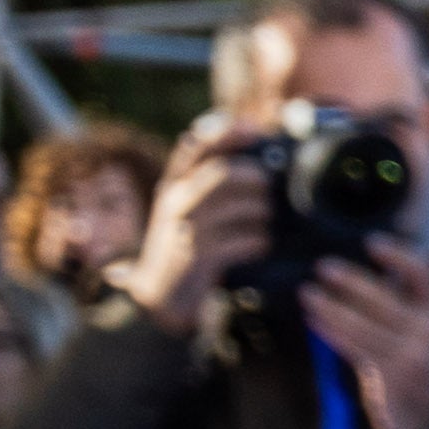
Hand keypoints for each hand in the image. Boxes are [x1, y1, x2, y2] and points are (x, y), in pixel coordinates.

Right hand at [118, 123, 268, 337]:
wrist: (158, 299)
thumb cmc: (183, 247)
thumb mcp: (186, 211)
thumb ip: (209, 183)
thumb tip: (258, 158)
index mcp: (173, 186)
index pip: (196, 147)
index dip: (227, 132)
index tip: (254, 128)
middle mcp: (176, 204)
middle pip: (225, 174)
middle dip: (257, 178)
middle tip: (270, 190)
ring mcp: (186, 232)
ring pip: (240, 208)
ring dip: (262, 214)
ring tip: (266, 222)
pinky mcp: (198, 260)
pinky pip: (243, 242)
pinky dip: (259, 242)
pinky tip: (260, 246)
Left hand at [296, 237, 428, 428]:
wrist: (424, 414)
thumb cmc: (412, 359)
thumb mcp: (416, 326)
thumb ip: (398, 299)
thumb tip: (358, 268)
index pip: (425, 273)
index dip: (399, 255)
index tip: (370, 242)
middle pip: (386, 300)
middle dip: (351, 281)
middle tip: (321, 266)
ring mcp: (412, 357)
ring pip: (365, 326)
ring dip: (332, 308)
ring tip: (307, 294)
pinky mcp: (392, 378)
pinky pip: (357, 349)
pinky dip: (334, 332)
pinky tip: (315, 321)